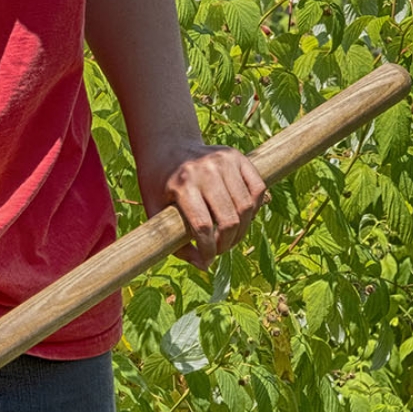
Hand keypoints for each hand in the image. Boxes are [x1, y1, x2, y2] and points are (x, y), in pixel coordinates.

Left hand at [137, 140, 267, 270]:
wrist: (166, 145)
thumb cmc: (158, 183)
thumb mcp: (154, 210)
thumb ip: (173, 240)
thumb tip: (204, 265)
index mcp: (182, 183)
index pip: (203, 226)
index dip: (208, 250)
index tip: (207, 260)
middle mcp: (206, 170)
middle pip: (229, 219)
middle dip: (227, 243)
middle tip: (219, 249)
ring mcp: (224, 161)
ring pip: (248, 207)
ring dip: (242, 230)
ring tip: (230, 237)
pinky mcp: (237, 156)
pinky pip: (258, 188)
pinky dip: (255, 208)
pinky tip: (242, 217)